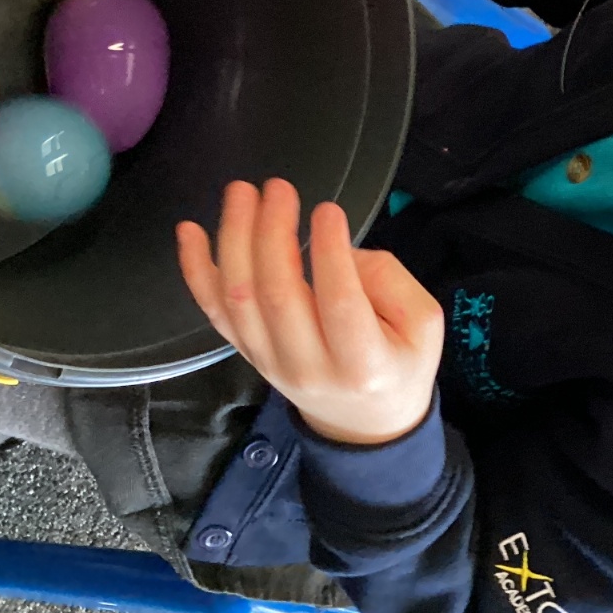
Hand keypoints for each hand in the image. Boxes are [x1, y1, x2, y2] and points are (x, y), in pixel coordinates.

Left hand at [177, 180, 443, 445]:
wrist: (365, 425)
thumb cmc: (400, 364)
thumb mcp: (423, 324)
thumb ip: (388, 279)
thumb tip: (336, 247)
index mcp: (362, 363)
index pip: (339, 303)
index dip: (330, 252)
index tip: (328, 208)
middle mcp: (308, 366)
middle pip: (277, 295)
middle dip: (272, 232)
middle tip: (278, 187)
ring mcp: (269, 363)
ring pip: (238, 299)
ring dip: (234, 239)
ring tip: (242, 193)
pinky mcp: (246, 354)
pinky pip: (213, 311)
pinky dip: (196, 270)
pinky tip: (189, 231)